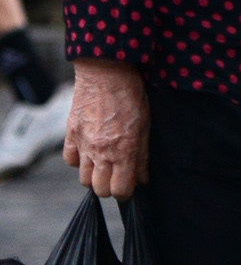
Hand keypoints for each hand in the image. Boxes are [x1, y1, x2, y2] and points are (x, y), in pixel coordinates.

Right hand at [65, 59, 148, 198]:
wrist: (106, 72)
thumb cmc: (131, 96)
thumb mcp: (146, 125)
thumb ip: (143, 156)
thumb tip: (142, 180)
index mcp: (124, 150)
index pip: (120, 190)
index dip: (127, 192)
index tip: (131, 186)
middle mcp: (101, 151)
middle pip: (100, 189)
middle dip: (111, 187)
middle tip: (119, 176)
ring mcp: (83, 144)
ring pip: (84, 179)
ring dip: (95, 176)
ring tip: (105, 164)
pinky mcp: (70, 135)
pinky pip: (70, 161)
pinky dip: (79, 161)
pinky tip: (90, 152)